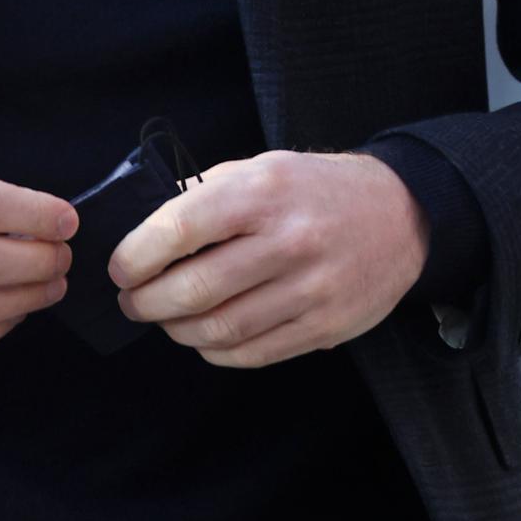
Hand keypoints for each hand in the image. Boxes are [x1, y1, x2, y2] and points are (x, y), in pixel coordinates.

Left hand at [107, 150, 429, 367]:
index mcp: (263, 192)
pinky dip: (216, 350)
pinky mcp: (327, 327)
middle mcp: (289, 240)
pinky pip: (254, 353)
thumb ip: (206, 195)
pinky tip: (203, 336)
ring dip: (177, 330)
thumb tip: (146, 232)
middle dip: (147, 302)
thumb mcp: (260, 168)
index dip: (136, 255)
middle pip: (195, 289)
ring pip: (221, 328)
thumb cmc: (314, 189)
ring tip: (164, 320)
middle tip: (132, 302)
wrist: (400, 214)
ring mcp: (312, 289)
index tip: (120, 268)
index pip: (180, 229)